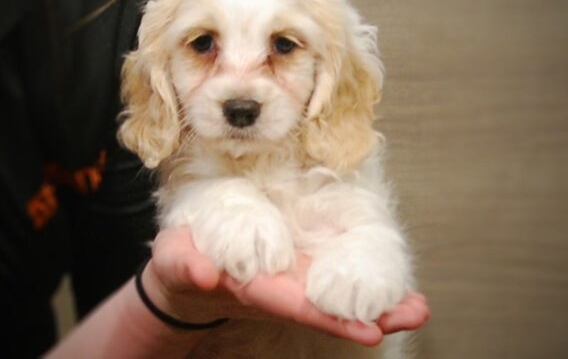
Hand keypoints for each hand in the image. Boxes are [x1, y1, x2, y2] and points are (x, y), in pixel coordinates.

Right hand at [146, 227, 429, 345]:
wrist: (191, 270)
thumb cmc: (181, 264)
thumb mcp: (174, 261)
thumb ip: (183, 266)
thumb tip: (201, 274)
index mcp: (253, 289)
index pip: (294, 306)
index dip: (329, 318)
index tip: (369, 331)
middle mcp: (279, 291)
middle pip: (327, 308)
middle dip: (369, 315)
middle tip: (413, 314)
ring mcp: (290, 282)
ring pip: (336, 296)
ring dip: (377, 304)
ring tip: (417, 308)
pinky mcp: (295, 269)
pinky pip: (333, 277)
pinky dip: (365, 282)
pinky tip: (396, 287)